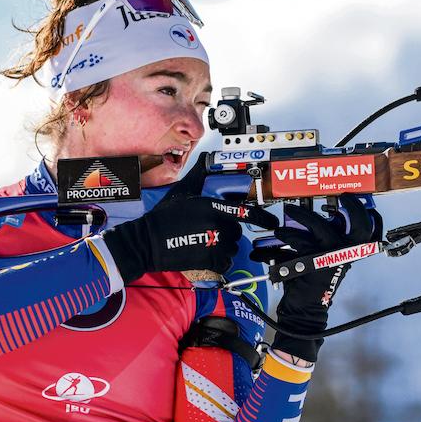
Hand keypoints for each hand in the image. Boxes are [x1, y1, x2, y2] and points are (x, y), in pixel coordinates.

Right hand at [103, 154, 278, 282]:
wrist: (148, 242)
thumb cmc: (164, 217)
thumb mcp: (182, 191)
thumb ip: (198, 175)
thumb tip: (206, 158)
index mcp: (212, 206)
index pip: (245, 212)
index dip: (263, 218)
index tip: (272, 222)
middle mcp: (217, 224)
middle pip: (237, 232)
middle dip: (228, 232)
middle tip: (210, 232)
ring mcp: (215, 243)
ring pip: (232, 248)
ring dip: (223, 248)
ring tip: (204, 243)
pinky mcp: (209, 260)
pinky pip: (225, 263)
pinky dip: (219, 262)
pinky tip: (206, 256)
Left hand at [259, 194, 381, 362]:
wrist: (304, 309)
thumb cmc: (312, 284)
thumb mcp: (323, 259)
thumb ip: (322, 241)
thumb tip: (311, 219)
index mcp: (349, 252)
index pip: (365, 228)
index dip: (359, 210)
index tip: (348, 198)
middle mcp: (345, 254)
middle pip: (356, 224)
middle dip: (343, 207)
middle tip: (333, 197)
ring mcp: (332, 257)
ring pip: (320, 226)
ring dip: (302, 216)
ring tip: (290, 214)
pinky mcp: (315, 260)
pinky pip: (300, 240)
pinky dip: (287, 235)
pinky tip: (280, 235)